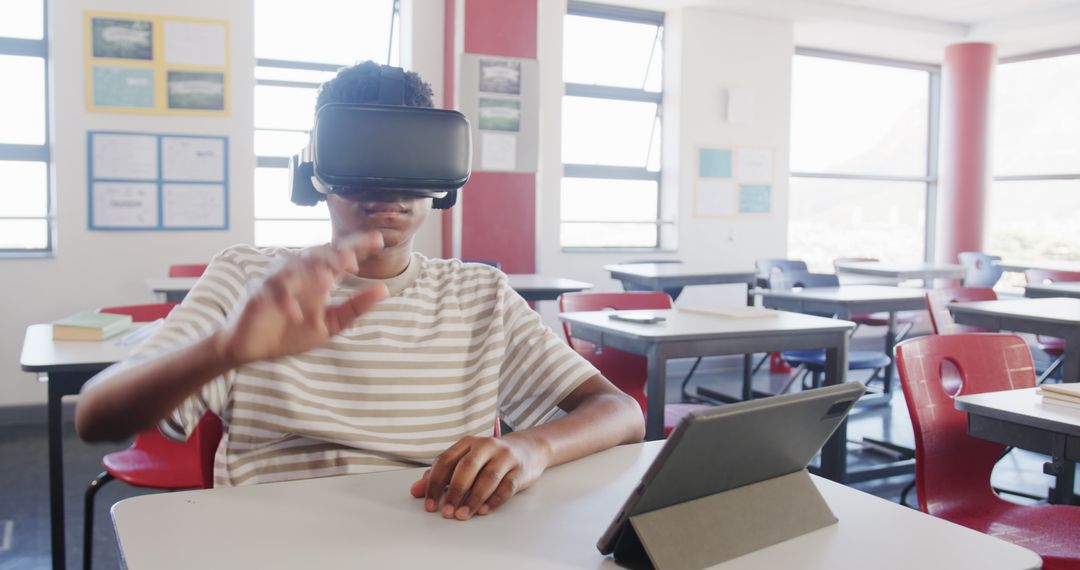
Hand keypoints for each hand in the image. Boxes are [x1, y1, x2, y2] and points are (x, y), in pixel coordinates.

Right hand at [216, 232, 388, 364]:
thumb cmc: (291, 333)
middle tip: (352, 263)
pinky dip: (285, 300)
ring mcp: (279, 281)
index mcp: (319, 278)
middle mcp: (300, 274)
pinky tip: (296, 314)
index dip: (358, 246)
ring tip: (327, 282)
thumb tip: (383, 290)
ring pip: (295, 266)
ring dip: (311, 272)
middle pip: (319, 253)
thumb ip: (355, 307)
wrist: (255, 349)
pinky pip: (273, 291)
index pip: (340, 255)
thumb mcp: (330, 323)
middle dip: (335, 255)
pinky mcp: (259, 294)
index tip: (378, 241)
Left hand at [409, 434, 550, 520]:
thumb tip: (415, 490)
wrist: (527, 448)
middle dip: (454, 491)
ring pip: (488, 478)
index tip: (430, 505)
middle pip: (467, 468)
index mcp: (467, 442)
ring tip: (462, 515)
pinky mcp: (520, 470)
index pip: (446, 460)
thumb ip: (440, 475)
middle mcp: (486, 446)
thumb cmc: (490, 458)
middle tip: (446, 512)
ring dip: (473, 499)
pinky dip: (495, 500)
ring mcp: (505, 457)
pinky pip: (507, 486)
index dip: (434, 483)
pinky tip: (484, 511)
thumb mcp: (465, 460)